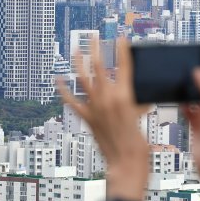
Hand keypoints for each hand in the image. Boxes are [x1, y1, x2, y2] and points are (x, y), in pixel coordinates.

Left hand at [58, 37, 150, 200]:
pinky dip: (64, 91)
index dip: (122, 49)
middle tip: (94, 37)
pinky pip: (72, 102)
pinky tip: (58, 80)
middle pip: (99, 67)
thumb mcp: (142, 115)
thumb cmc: (138, 143)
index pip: (123, 65)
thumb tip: (139, 94)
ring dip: (79, 64)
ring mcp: (95, 108)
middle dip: (96, 49)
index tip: (120, 38)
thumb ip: (139, 101)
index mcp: (125, 96)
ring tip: (77, 51)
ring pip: (83, 80)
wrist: (126, 163)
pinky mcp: (87, 119)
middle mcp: (107, 99)